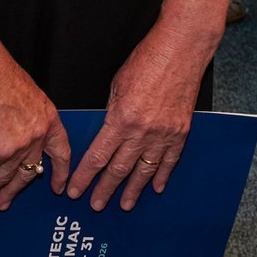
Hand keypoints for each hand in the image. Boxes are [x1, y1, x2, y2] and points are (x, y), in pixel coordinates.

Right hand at [0, 48, 69, 209]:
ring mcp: (18, 145)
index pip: (61, 153)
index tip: (58, 188)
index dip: (60, 173)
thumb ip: (29, 118)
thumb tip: (19, 134)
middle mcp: (37, 135)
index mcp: (48, 119)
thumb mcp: (28, 94)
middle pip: (29, 171)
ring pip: (4, 177)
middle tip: (7, 202)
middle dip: (15, 189)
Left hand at [66, 22, 205, 210]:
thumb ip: (112, 112)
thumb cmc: (147, 61)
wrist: (181, 50)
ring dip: (133, 191)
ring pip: (144, 171)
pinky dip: (161, 176)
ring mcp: (163, 135)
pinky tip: (156, 187)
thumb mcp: (117, 85)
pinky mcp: (180, 132)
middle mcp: (142, 132)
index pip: (98, 157)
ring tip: (125, 205)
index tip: (75, 191)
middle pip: (119, 170)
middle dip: (105, 190)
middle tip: (95, 205)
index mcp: (121, 119)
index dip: (85, 177)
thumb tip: (107, 132)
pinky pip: (169, 161)